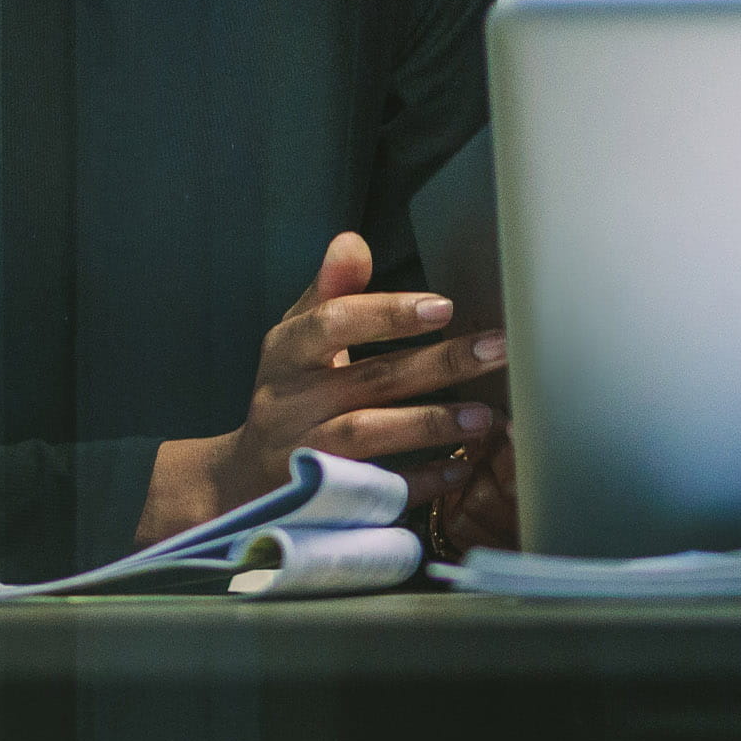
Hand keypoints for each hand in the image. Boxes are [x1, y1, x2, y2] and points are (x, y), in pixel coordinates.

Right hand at [136, 230, 510, 546]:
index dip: (386, 314)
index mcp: (287, 353)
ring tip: (486, 415)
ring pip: (368, 436)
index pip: (332, 324)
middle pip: (369, 379)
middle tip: (498, 349)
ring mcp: (303, 453)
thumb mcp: (297, 339)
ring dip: (430, 423)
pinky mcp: (321, 499)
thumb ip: (330, 292)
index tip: (443, 306)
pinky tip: (462, 468)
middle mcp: (291, 402)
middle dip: (439, 363)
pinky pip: (375, 491)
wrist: (242, 480)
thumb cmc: (290, 394)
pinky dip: (419, 480)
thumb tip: (351, 241)